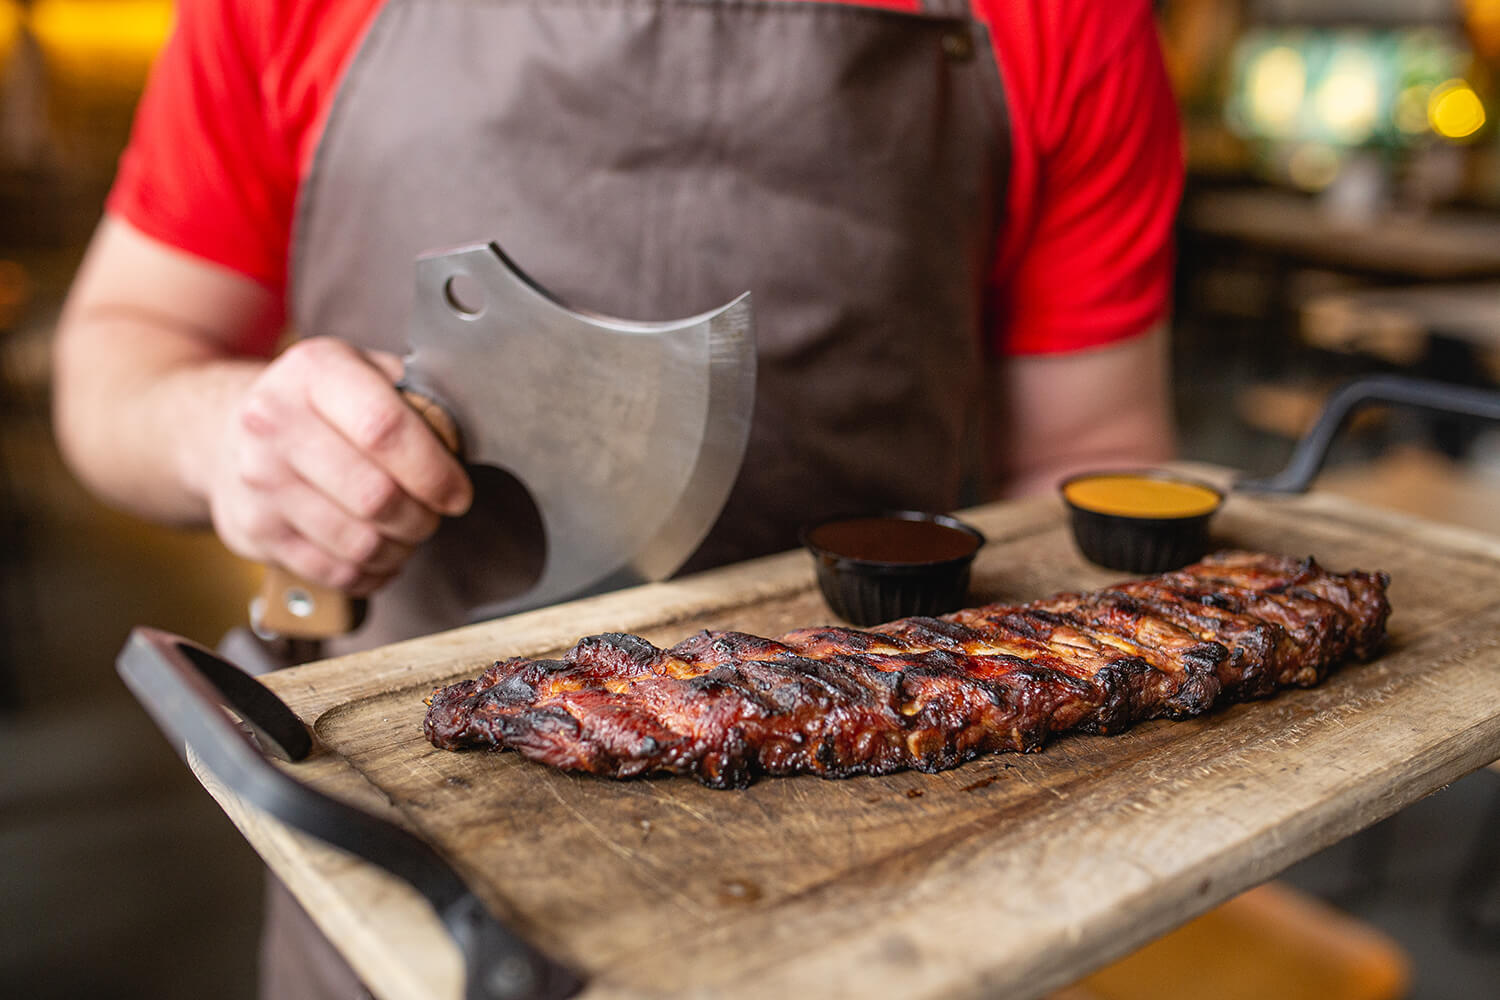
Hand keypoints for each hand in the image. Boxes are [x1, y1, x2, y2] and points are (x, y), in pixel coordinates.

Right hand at [210, 337, 472, 594]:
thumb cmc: (316, 404)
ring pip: (359, 542)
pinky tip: (379, 554)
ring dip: (400, 548)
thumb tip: (457, 441)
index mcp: (312, 372)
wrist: (225, 431)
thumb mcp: (360, 370)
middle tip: (433, 514)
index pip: (384, 429)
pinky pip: (334, 571)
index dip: (433, 470)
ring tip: (407, 532)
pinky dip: (371, 572)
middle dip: (422, 517)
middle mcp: (274, 423)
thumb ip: (412, 396)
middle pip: (375, 496)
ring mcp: (260, 480)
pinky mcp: (254, 529)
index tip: (456, 492)